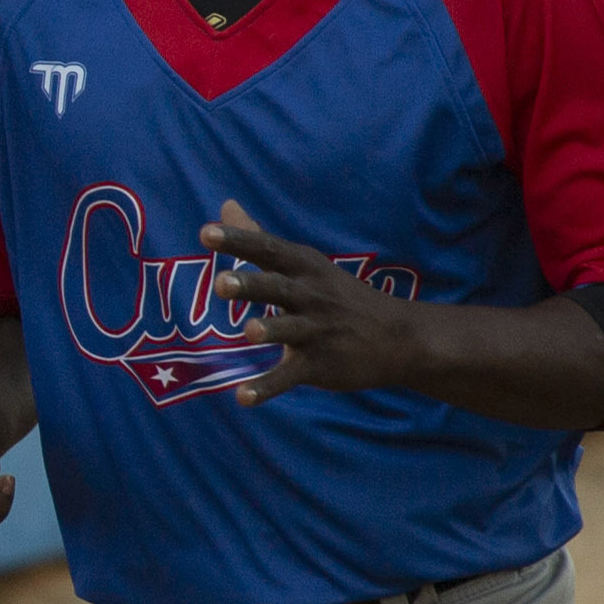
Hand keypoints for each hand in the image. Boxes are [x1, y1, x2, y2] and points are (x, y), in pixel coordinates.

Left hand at [196, 198, 421, 404]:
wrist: (398, 337)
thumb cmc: (337, 294)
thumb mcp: (304, 262)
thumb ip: (259, 236)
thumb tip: (224, 205)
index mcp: (303, 268)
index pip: (267, 250)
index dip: (237, 241)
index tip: (205, 233)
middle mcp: (310, 296)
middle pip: (277, 287)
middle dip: (250, 285)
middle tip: (220, 284)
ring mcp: (316, 331)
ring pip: (289, 330)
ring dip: (269, 330)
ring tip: (247, 332)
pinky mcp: (320, 365)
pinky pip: (289, 376)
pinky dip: (267, 388)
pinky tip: (242, 398)